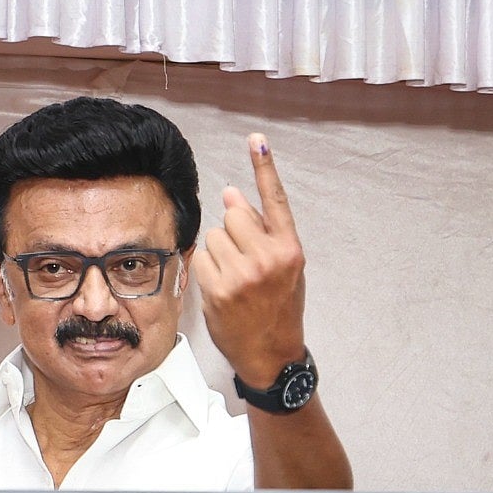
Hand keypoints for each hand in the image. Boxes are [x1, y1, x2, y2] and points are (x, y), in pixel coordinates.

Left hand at [193, 133, 306, 388]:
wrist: (271, 353)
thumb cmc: (278, 307)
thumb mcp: (285, 268)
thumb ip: (264, 231)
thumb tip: (232, 194)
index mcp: (290, 249)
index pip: (275, 200)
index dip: (265, 167)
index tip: (256, 139)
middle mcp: (268, 258)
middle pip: (234, 214)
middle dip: (233, 230)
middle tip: (243, 258)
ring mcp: (242, 274)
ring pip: (214, 235)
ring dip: (219, 251)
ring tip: (235, 278)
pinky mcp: (218, 289)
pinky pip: (202, 258)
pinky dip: (208, 270)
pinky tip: (223, 290)